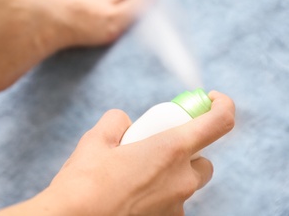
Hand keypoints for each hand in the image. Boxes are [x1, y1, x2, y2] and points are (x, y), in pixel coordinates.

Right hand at [0, 91, 234, 215]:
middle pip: (202, 159)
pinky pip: (171, 202)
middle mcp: (182, 180)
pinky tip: (131, 195)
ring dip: (169, 174)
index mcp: (170, 150)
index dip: (221, 105)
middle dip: (184, 150)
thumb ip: (118, 121)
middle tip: (154, 148)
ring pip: (184, 183)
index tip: (211, 100)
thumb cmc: (84, 183)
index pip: (218, 122)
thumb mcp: (97, 139)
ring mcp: (177, 206)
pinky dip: (158, 194)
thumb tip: (125, 122)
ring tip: (133, 176)